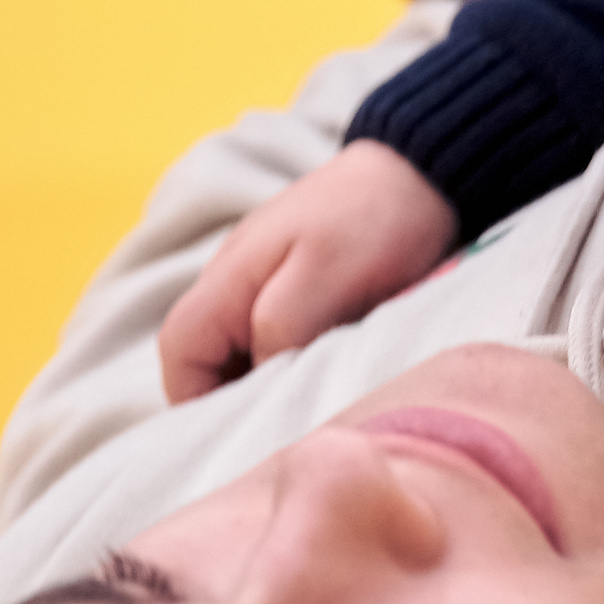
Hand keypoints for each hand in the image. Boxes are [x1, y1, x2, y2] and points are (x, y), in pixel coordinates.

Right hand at [158, 140, 458, 402]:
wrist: (424, 171)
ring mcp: (266, 283)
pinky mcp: (299, 288)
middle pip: (204, 357)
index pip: (178, 351)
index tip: (239, 432)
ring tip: (308, 405)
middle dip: (232, 398)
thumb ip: (279, 329)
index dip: (194, 400)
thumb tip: (256, 381)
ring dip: (267, 383)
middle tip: (282, 426)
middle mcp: (236, 281)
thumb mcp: (326, 277)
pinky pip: (276, 339)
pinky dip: (293, 364)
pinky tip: (328, 376)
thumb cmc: (375, 219)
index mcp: (229, 275)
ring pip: (242, 352)